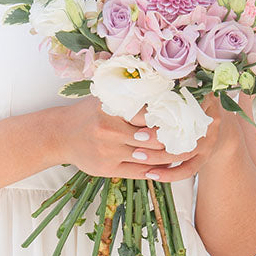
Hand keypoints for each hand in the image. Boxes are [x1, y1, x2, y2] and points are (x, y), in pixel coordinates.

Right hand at [50, 92, 226, 183]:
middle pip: (152, 138)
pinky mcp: (108, 170)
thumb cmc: (88, 113)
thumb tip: (162, 83)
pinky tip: (169, 165)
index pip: (148, 114)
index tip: (189, 114)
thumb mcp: (105, 97)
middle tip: (195, 134)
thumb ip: (129, 93)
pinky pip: (139, 172)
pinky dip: (157, 169)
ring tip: (188, 150)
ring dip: (170, 155)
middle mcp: (109, 132)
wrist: (60, 135)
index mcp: (111, 111)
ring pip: (149, 157)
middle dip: (175, 138)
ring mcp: (108, 153)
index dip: (170, 116)